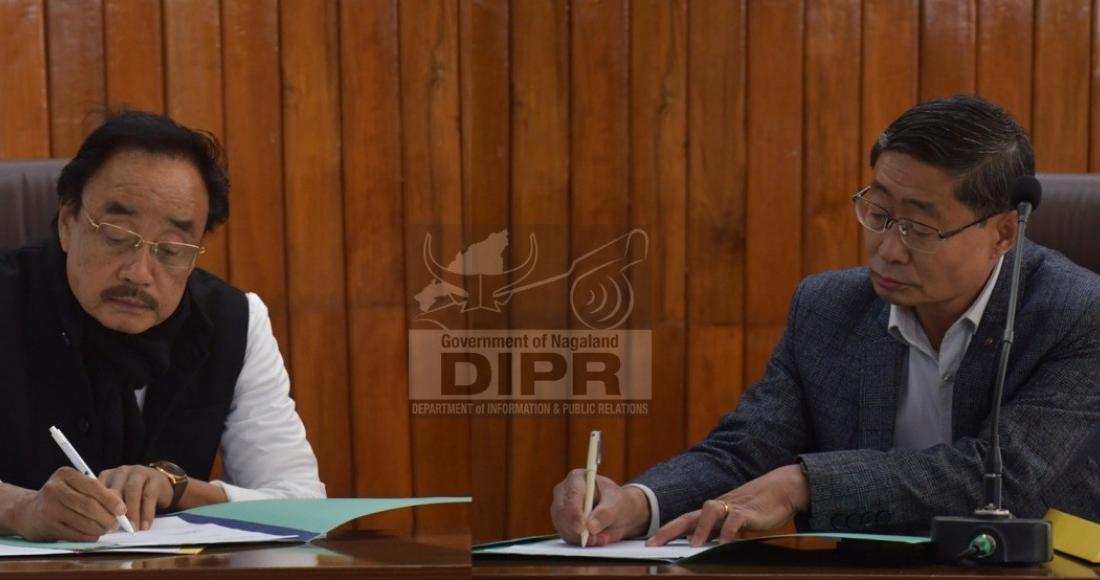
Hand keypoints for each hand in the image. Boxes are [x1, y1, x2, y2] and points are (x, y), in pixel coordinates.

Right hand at [10, 467, 127, 540]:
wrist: (28, 512)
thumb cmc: (61, 498)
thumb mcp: (74, 486)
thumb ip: (95, 492)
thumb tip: (121, 507)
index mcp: (65, 474)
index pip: (93, 486)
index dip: (111, 499)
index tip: (122, 509)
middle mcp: (54, 489)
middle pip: (89, 505)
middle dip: (107, 517)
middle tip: (115, 523)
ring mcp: (49, 508)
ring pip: (84, 521)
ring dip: (99, 528)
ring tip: (106, 529)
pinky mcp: (47, 526)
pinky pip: (75, 534)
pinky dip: (88, 536)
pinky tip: (94, 535)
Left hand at [98, 465, 172, 530]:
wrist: (160, 488)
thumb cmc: (134, 497)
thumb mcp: (118, 500)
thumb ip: (109, 508)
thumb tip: (104, 528)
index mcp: (107, 476)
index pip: (98, 490)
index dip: (99, 507)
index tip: (101, 525)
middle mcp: (121, 471)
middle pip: (115, 489)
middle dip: (114, 510)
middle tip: (115, 527)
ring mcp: (139, 472)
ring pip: (132, 489)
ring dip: (131, 511)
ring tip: (132, 527)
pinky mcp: (156, 478)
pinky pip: (149, 495)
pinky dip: (146, 512)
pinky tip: (145, 525)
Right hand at [551, 468, 649, 545]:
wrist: (619, 513)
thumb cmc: (617, 502)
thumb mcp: (617, 504)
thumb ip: (605, 514)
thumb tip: (591, 527)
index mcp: (577, 478)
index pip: (572, 495)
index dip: (575, 512)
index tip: (581, 528)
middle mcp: (564, 492)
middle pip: (562, 512)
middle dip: (577, 529)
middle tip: (594, 539)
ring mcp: (561, 509)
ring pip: (562, 526)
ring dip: (581, 538)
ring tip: (601, 538)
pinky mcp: (562, 524)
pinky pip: (566, 536)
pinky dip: (580, 542)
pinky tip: (595, 540)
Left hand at [647, 464, 809, 546]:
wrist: (782, 488)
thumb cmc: (757, 506)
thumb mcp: (733, 520)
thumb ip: (719, 531)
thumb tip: (702, 546)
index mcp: (712, 511)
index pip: (683, 520)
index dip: (666, 530)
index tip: (649, 542)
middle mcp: (718, 507)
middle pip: (688, 516)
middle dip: (669, 529)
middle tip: (653, 544)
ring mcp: (733, 507)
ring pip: (709, 512)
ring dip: (699, 529)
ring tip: (692, 546)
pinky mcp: (750, 511)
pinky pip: (736, 520)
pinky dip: (729, 531)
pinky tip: (725, 543)